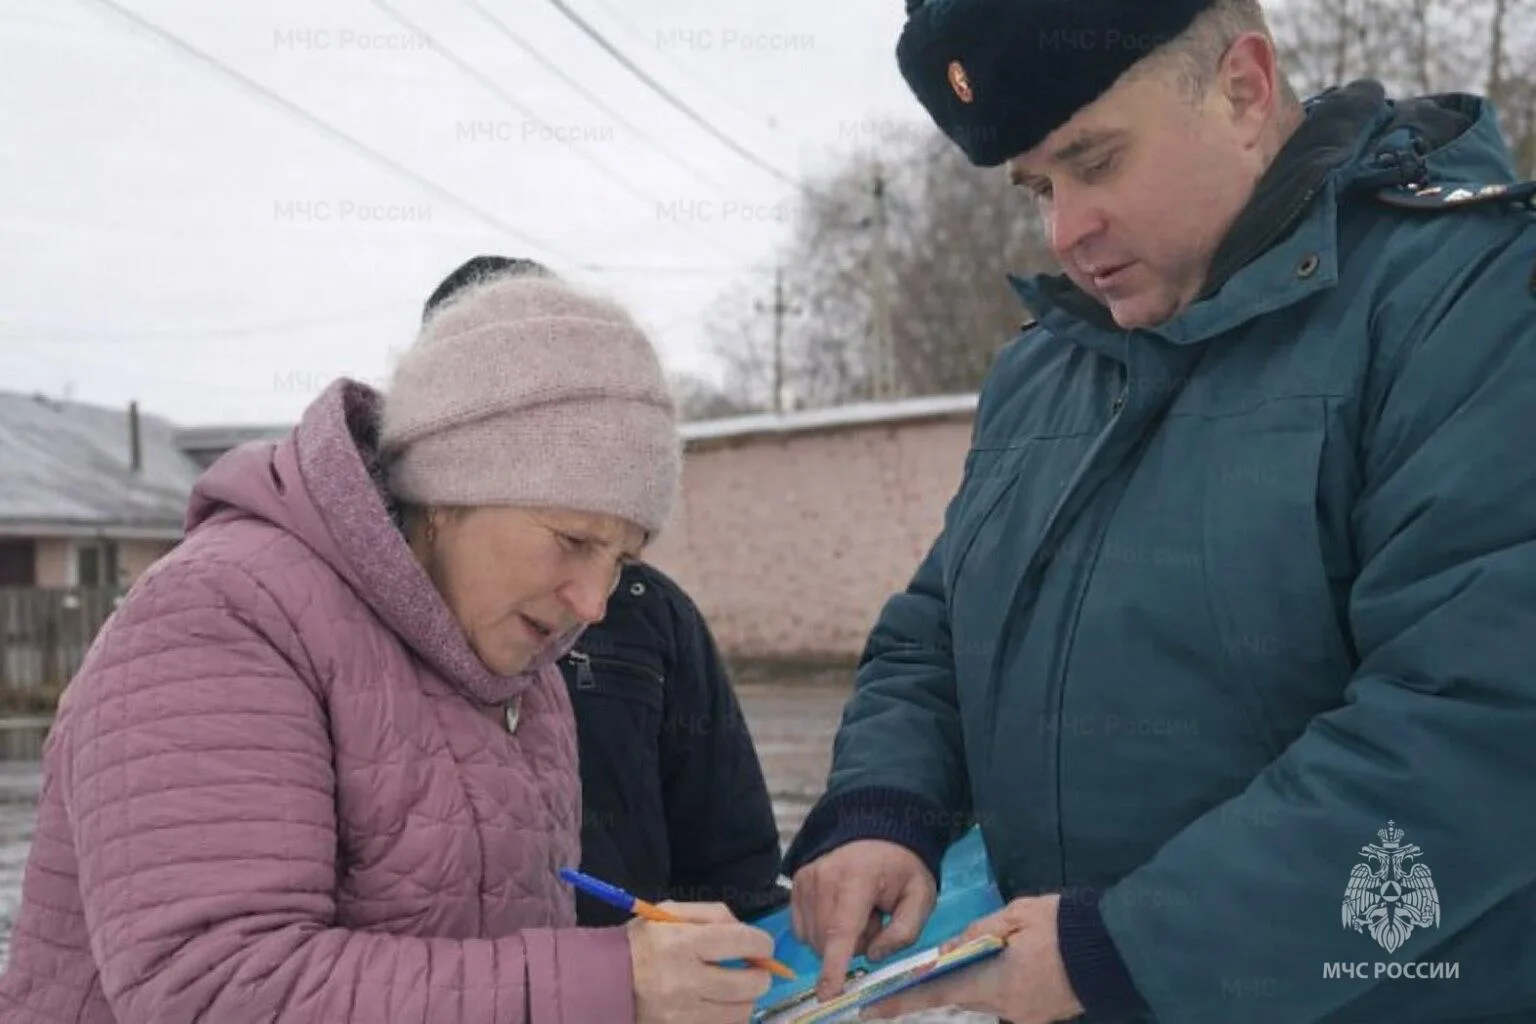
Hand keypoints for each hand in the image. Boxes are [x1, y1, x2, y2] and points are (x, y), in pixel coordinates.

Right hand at [628, 901, 774, 1023]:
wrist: (602, 981)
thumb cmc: (641, 942)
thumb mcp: (670, 913)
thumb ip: (713, 914)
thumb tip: (746, 931)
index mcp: (683, 943)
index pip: (743, 942)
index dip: (762, 944)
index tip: (762, 946)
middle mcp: (686, 981)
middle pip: (750, 984)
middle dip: (761, 975)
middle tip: (754, 969)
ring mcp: (684, 1014)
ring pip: (741, 1011)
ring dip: (745, 998)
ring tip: (734, 988)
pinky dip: (728, 1015)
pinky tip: (719, 1004)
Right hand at [789, 840, 936, 1000]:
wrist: (878, 833)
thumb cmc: (902, 868)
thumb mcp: (921, 897)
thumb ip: (905, 932)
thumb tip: (873, 955)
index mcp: (858, 878)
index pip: (842, 930)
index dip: (834, 965)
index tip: (828, 992)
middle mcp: (824, 877)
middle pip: (827, 941)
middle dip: (853, 945)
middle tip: (875, 920)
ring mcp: (806, 879)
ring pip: (813, 939)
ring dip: (836, 939)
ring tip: (859, 911)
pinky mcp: (796, 884)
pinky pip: (802, 929)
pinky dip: (822, 931)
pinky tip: (840, 910)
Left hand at [860, 894, 1083, 1023]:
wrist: (1112, 949)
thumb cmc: (1061, 925)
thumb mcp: (1013, 915)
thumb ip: (976, 934)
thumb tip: (947, 950)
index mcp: (992, 981)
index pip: (935, 995)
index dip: (900, 1003)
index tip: (871, 1010)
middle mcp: (1003, 1007)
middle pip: (959, 999)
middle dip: (936, 990)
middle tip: (909, 983)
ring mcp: (1023, 1017)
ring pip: (983, 1001)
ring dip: (971, 986)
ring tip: (965, 967)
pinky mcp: (1040, 1017)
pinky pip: (1007, 1003)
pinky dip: (997, 988)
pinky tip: (1002, 970)